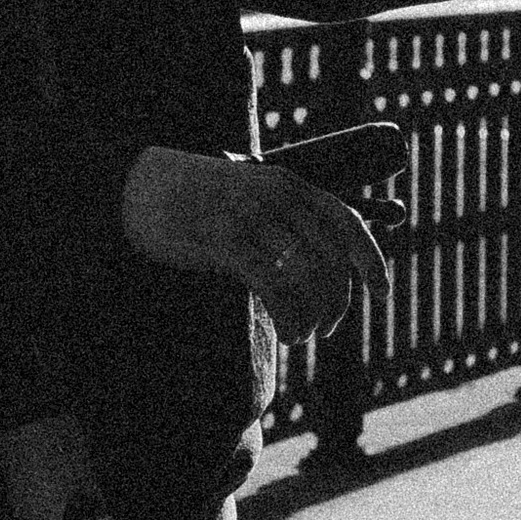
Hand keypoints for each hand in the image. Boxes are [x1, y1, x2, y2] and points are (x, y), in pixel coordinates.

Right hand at [119, 147, 391, 342]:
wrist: (138, 185)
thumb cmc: (192, 199)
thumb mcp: (245, 198)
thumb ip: (280, 223)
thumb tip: (314, 267)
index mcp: (288, 184)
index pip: (347, 221)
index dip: (371, 259)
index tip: (382, 292)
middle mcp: (277, 196)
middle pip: (331, 257)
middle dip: (337, 301)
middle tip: (328, 328)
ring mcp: (252, 216)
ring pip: (308, 276)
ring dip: (314, 316)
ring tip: (302, 336)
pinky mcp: (225, 239)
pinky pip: (276, 286)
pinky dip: (291, 316)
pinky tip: (288, 332)